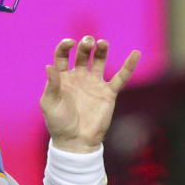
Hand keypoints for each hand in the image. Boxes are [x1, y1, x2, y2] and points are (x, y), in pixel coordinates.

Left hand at [40, 37, 139, 152]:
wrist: (76, 142)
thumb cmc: (59, 123)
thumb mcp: (49, 103)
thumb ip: (51, 84)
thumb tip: (48, 66)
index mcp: (62, 77)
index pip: (62, 55)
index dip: (65, 46)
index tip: (69, 43)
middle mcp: (78, 77)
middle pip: (82, 54)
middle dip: (85, 45)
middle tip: (88, 42)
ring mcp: (94, 84)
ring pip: (99, 61)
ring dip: (101, 50)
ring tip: (102, 43)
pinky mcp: (108, 93)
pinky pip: (121, 77)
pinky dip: (129, 66)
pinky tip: (136, 53)